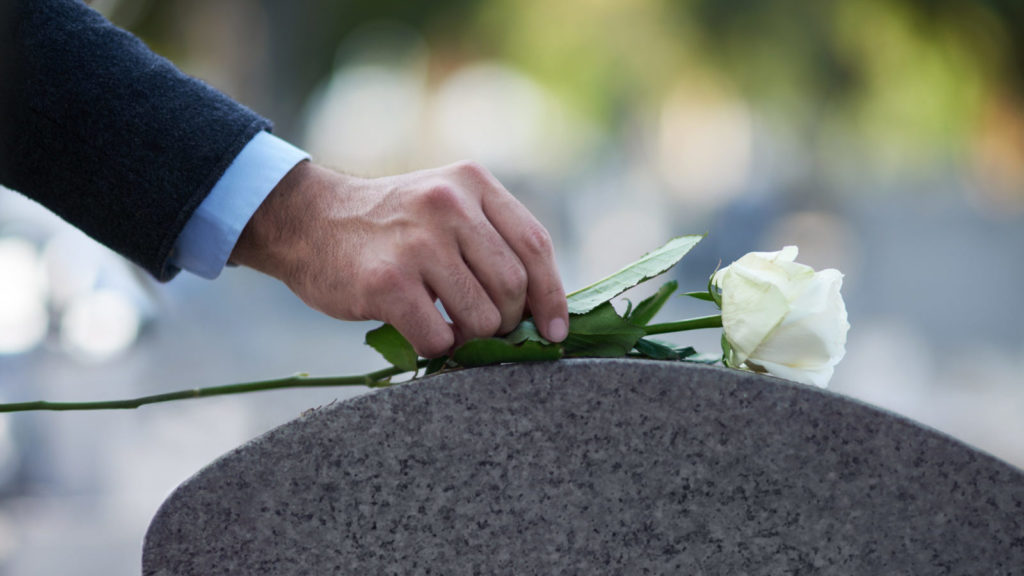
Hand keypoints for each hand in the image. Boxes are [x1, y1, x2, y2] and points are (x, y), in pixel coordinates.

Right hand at [230, 160, 568, 357]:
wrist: (308, 220)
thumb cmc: (388, 227)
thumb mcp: (444, 205)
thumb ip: (490, 238)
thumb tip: (544, 307)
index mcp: (473, 182)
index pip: (535, 245)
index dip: (552, 295)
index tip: (556, 329)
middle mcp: (449, 204)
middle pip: (513, 286)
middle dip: (508, 321)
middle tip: (485, 329)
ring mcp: (417, 242)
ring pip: (482, 317)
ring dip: (472, 339)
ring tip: (450, 330)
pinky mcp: (387, 282)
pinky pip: (438, 337)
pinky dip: (438, 349)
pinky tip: (423, 334)